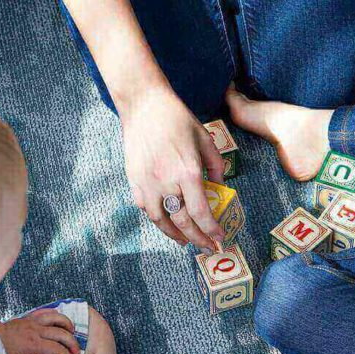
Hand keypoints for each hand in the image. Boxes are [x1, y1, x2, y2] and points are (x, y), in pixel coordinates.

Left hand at [0, 309, 79, 353]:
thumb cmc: (1, 352)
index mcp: (34, 344)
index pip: (57, 349)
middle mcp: (37, 330)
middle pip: (62, 334)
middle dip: (72, 343)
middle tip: (76, 351)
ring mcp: (34, 322)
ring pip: (57, 318)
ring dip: (68, 325)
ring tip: (72, 333)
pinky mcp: (30, 317)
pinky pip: (46, 311)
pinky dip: (56, 314)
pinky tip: (60, 321)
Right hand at [121, 87, 226, 252]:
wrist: (144, 106)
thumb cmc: (178, 120)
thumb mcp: (206, 140)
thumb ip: (216, 167)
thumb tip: (220, 189)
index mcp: (187, 172)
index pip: (201, 213)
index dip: (211, 231)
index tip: (219, 240)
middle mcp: (166, 182)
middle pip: (183, 223)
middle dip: (198, 239)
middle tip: (207, 247)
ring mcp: (147, 184)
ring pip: (161, 221)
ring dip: (176, 235)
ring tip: (187, 240)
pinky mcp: (134, 181)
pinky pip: (146, 209)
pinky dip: (158, 220)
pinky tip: (167, 222)